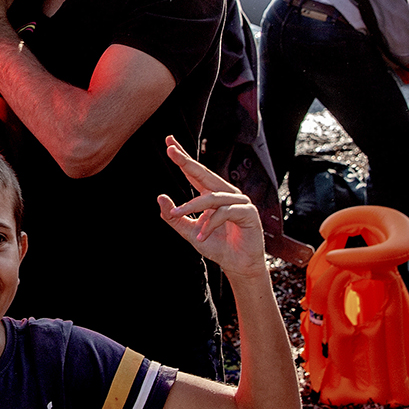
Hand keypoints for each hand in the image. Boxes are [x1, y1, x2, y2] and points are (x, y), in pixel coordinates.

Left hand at [157, 136, 269, 282]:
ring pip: (212, 197)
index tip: (169, 142)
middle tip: (171, 150)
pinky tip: (202, 236)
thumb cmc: (216, 246)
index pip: (195, 172)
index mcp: (211, 194)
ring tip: (178, 214)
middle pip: (204, 173)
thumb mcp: (189, 233)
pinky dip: (211, 224)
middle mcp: (225, 193)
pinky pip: (225, 212)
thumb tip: (160, 197)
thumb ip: (174, 217)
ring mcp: (239, 201)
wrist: (237, 265)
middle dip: (187, 161)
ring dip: (192, 206)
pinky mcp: (248, 212)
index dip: (183, 158)